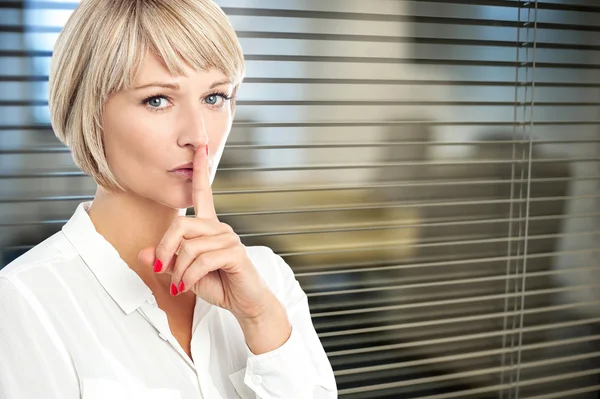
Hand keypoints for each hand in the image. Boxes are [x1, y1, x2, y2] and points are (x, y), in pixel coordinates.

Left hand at [139, 146, 277, 320]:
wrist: (244, 302)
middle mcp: (219, 227)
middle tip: (159, 267)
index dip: (201, 168)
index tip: (201, 146)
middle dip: (165, 248)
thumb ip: (167, 260)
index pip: (203, 191)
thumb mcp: (184, 272)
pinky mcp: (235, 253)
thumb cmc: (218, 284)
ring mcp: (229, 239)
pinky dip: (189, 276)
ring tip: (179, 284)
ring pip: (190, 246)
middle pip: (182, 224)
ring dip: (179, 271)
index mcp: (208, 226)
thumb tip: (143, 254)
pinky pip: (202, 260)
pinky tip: (188, 286)